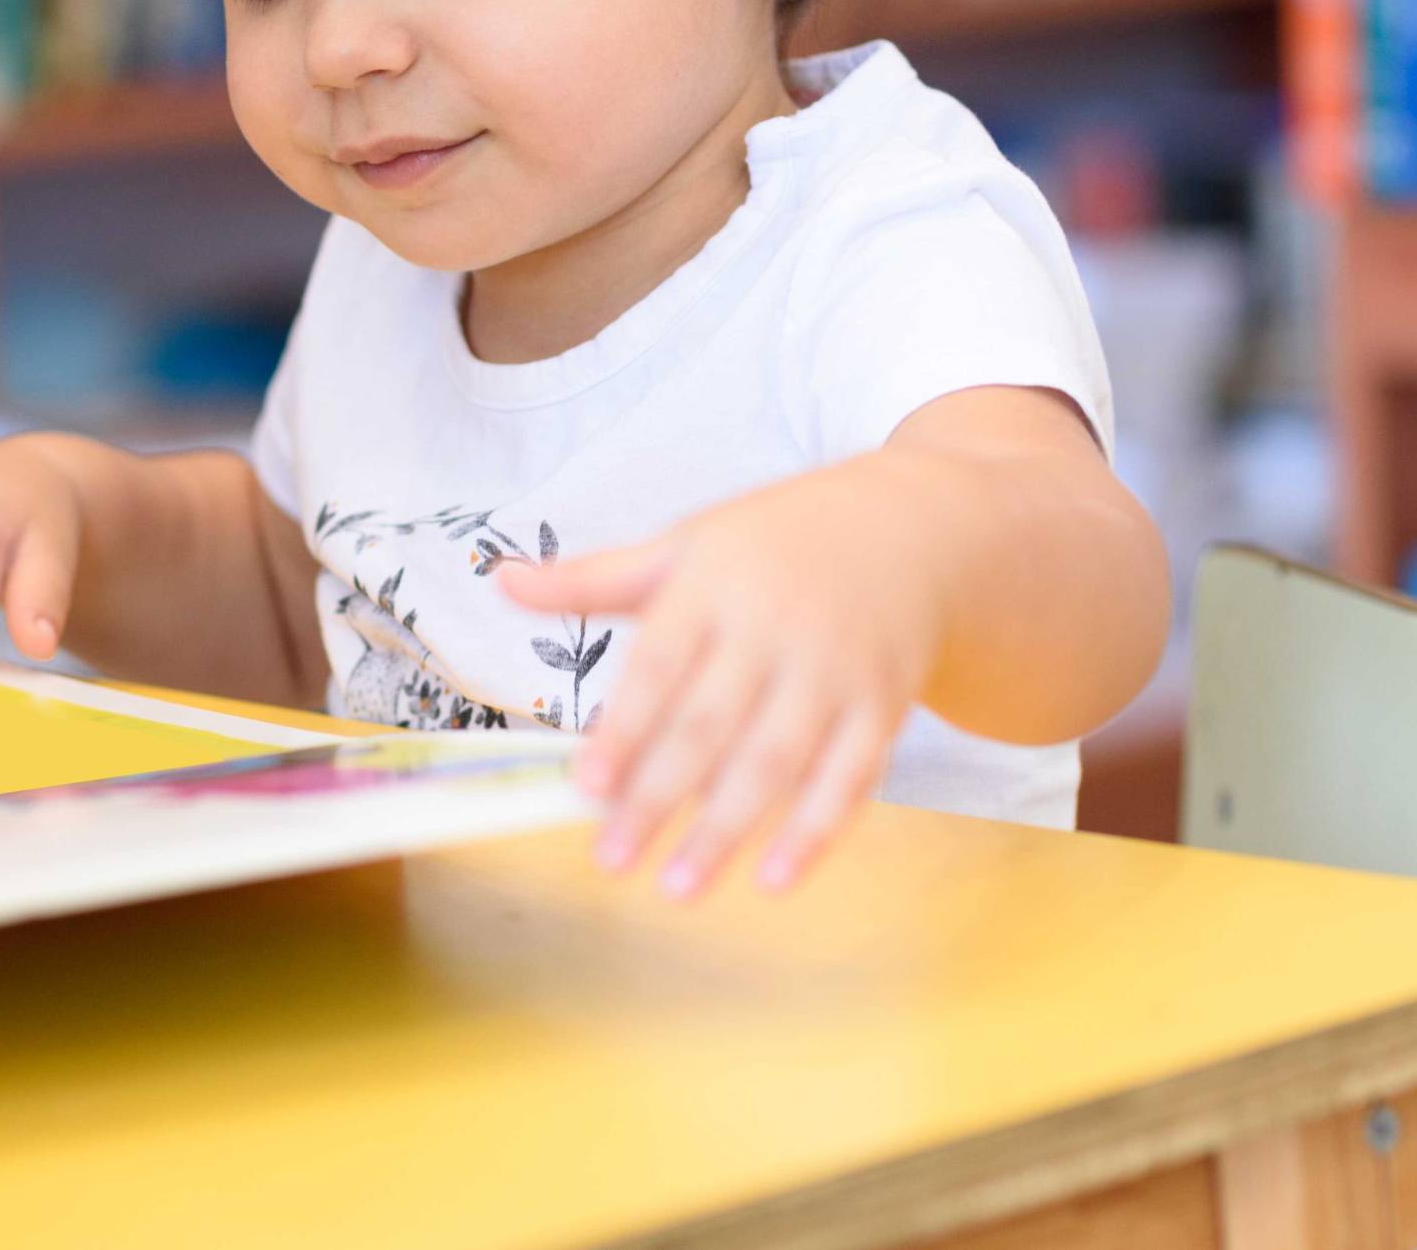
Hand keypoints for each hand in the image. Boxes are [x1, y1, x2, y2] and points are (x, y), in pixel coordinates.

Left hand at [501, 480, 940, 899]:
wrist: (916, 528)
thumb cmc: (780, 541)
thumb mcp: (687, 543)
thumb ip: (595, 578)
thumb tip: (500, 583)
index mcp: (716, 583)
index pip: (660, 664)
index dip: (624, 730)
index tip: (587, 788)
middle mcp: (776, 628)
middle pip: (711, 725)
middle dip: (658, 798)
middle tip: (612, 858)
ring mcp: (836, 670)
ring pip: (776, 762)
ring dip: (726, 830)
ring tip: (676, 887)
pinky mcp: (884, 707)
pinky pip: (850, 780)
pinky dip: (814, 834)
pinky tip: (772, 880)